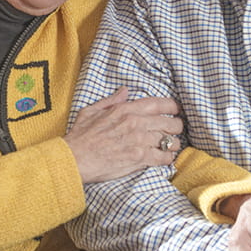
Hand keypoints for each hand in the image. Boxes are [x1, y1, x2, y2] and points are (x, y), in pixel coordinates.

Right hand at [66, 87, 183, 183]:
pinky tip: (165, 159)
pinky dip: (167, 158)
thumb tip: (125, 91)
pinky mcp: (139, 158)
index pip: (159, 104)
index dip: (173, 107)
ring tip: (171, 147)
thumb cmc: (80, 137)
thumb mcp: (91, 111)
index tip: (175, 111)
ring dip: (173, 144)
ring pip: (170, 141)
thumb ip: (111, 101)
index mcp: (125, 109)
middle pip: (170, 123)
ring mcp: (139, 141)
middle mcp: (135, 123)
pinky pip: (164, 157)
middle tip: (175, 131)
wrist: (73, 159)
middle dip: (176, 127)